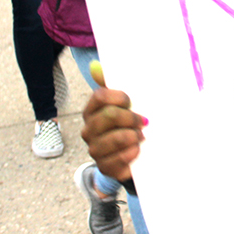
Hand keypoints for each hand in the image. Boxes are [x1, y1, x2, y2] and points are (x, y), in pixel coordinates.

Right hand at [80, 61, 147, 182]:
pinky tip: (138, 149)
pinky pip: (119, 159)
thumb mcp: (123, 104)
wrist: (133, 156)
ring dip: (133, 136)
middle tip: (144, 121)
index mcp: (92, 110)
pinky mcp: (105, 167)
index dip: (119, 97)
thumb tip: (95, 66)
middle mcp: (89, 130)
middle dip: (130, 117)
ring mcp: (95, 150)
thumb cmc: (127, 124)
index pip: (100, 96)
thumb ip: (111, 84)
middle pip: (109, 116)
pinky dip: (132, 153)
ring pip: (115, 138)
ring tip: (141, 136)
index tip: (131, 101)